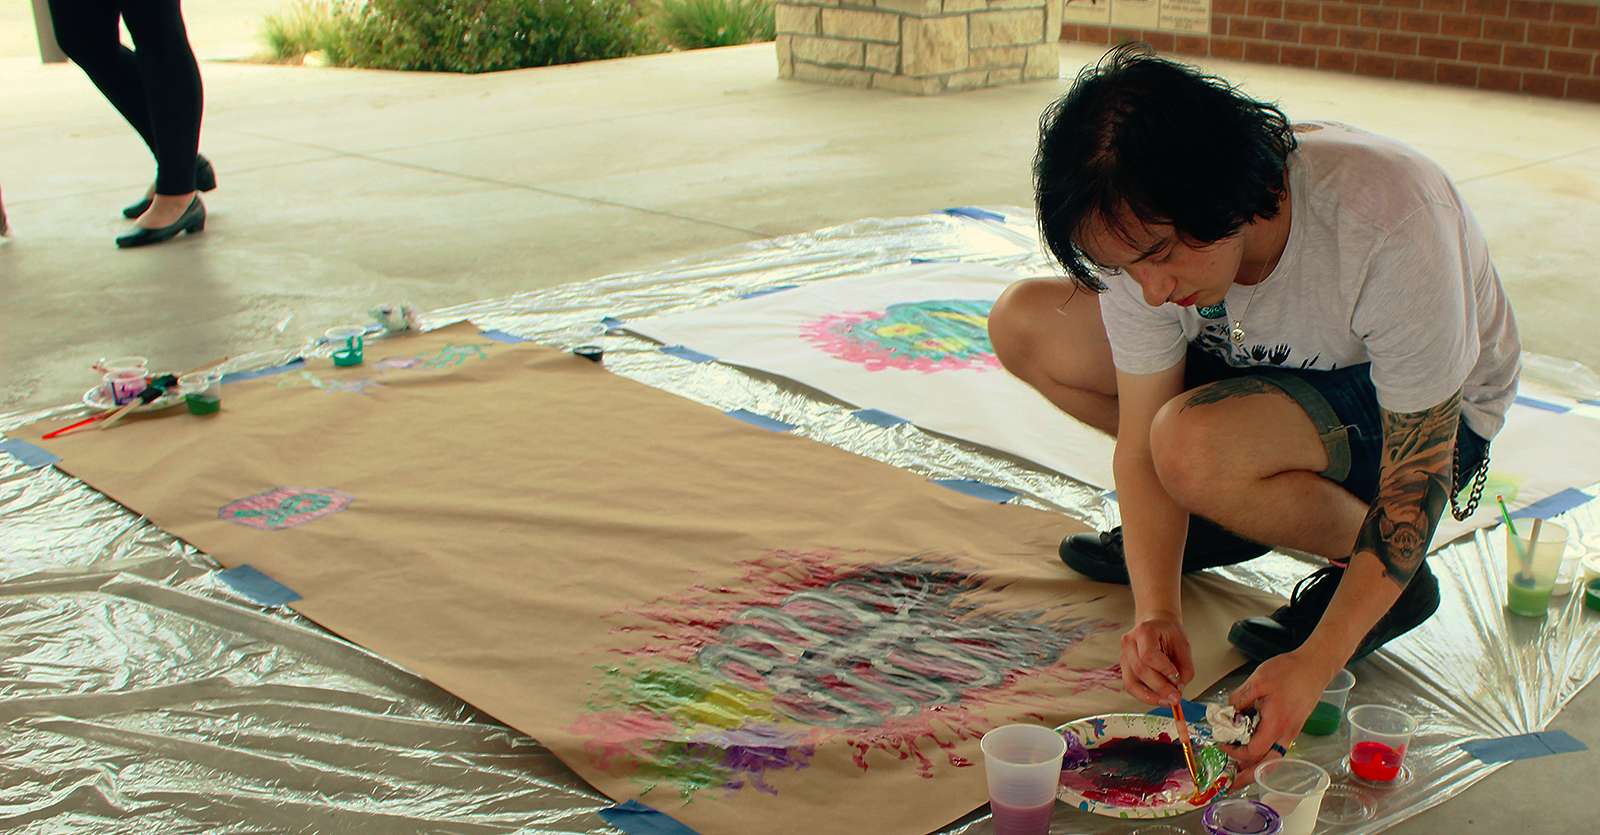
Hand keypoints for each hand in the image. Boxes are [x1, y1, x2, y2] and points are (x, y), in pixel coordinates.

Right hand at [1118, 615, 1194, 704]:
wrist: (1155, 625)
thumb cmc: (1168, 632)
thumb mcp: (1183, 645)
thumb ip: (1185, 667)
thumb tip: (1179, 689)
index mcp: (1144, 631)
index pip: (1149, 655)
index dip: (1163, 670)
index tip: (1177, 679)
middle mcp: (1129, 643)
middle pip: (1140, 670)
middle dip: (1160, 688)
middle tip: (1175, 698)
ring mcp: (1123, 656)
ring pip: (1131, 682)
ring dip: (1151, 696)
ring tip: (1167, 701)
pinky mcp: (1124, 668)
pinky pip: (1131, 687)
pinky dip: (1145, 696)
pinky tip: (1158, 698)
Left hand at [1224, 650, 1333, 775]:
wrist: (1314, 667)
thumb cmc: (1289, 672)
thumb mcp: (1258, 680)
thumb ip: (1240, 698)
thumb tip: (1227, 712)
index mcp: (1276, 724)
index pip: (1254, 751)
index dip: (1235, 752)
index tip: (1223, 744)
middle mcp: (1285, 734)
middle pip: (1266, 764)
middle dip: (1248, 775)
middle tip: (1232, 784)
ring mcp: (1291, 732)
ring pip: (1273, 758)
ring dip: (1256, 767)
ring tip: (1240, 773)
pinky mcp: (1293, 727)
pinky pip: (1277, 748)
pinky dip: (1264, 755)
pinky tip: (1254, 752)